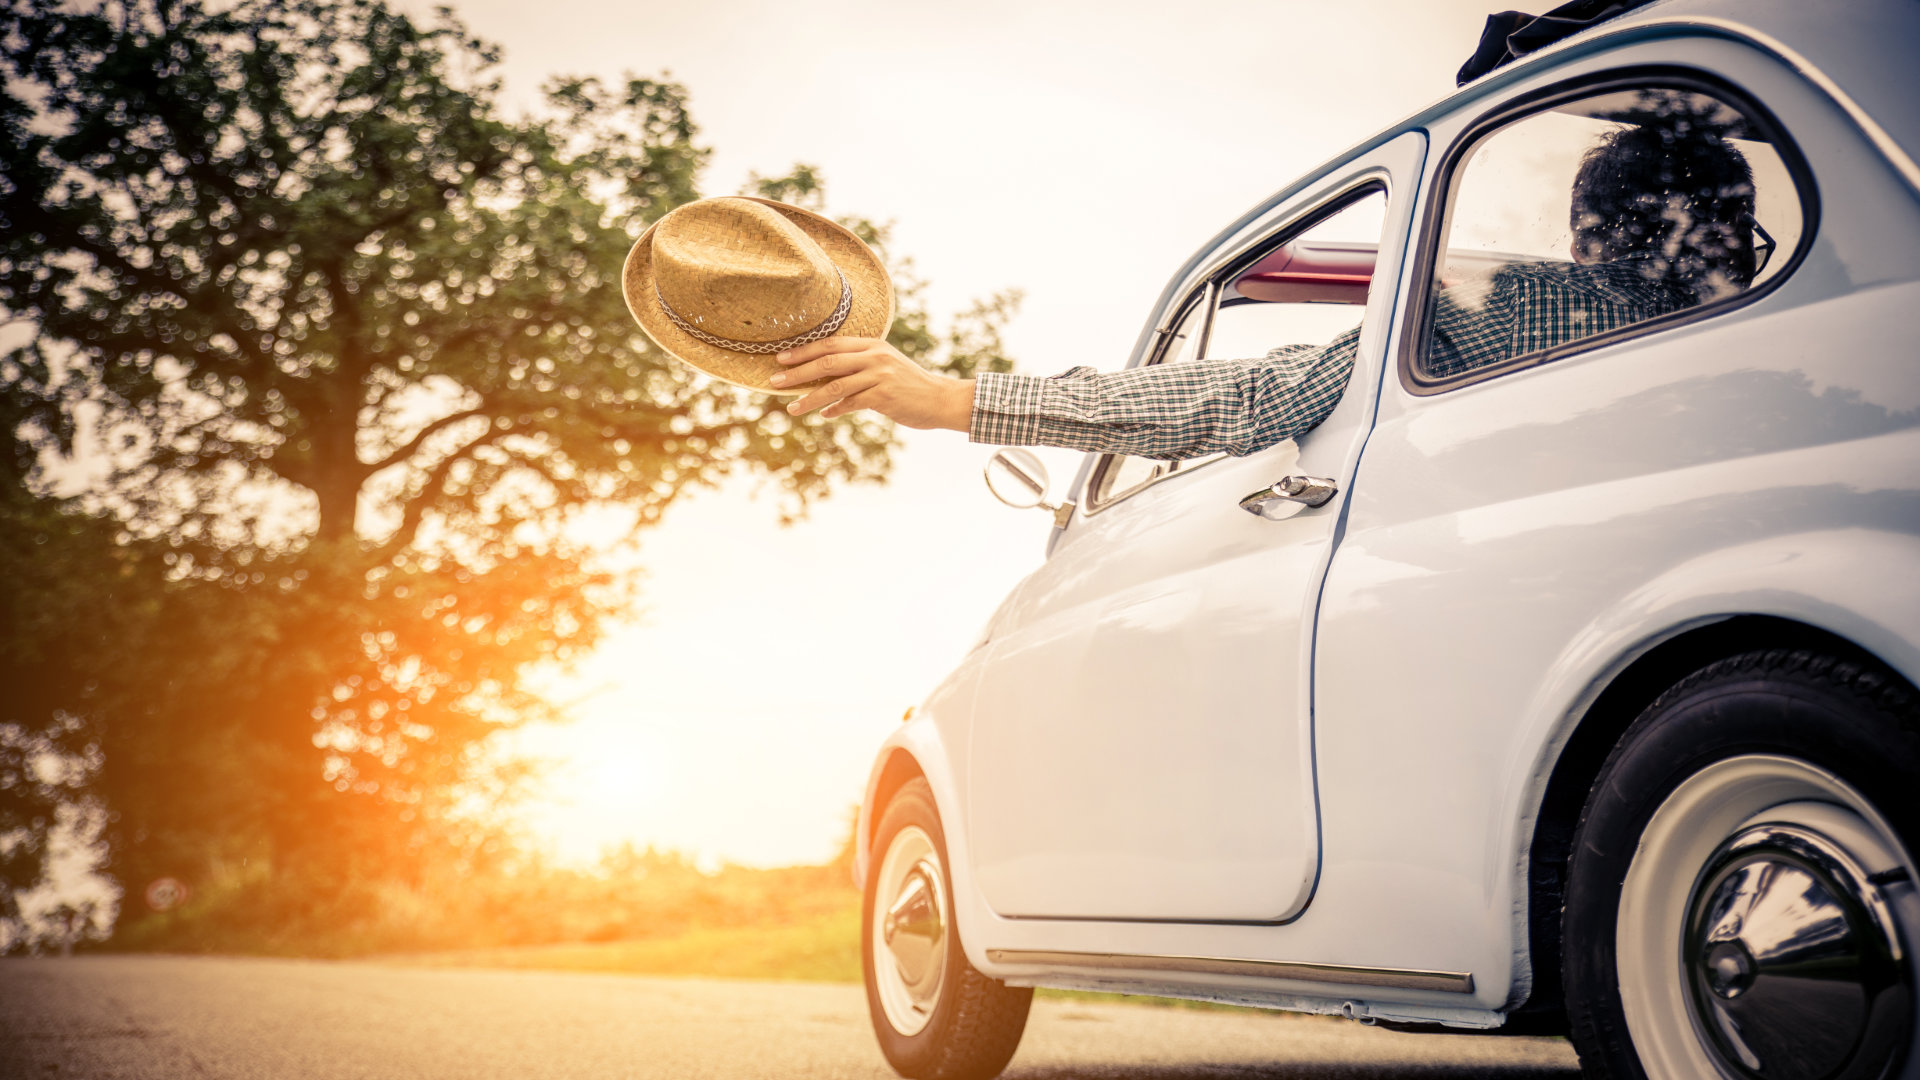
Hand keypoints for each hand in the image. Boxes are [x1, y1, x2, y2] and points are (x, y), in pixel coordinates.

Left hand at [770, 337, 974, 430]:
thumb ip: (859, 368)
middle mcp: (874, 356)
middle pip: (827, 361)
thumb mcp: (885, 367)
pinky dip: (835, 410)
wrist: (941, 400)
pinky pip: (851, 403)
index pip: (831, 343)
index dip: (803, 351)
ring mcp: (879, 375)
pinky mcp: (884, 396)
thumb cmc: (910, 386)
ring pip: (835, 385)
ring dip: (809, 398)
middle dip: (798, 372)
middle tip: (775, 381)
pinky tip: (825, 415)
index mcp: (872, 345)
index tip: (781, 359)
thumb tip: (827, 385)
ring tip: (791, 408)